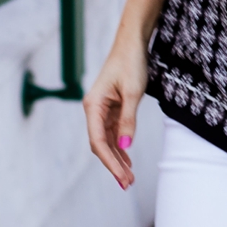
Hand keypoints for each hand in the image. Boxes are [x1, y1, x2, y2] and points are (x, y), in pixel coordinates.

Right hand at [83, 39, 147, 189]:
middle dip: (113, 166)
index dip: (110, 162)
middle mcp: (94, 110)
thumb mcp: (133, 92)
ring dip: (117, 159)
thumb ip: (128, 120)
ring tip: (128, 178)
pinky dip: (120, 147)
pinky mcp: (111, 108)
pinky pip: (113, 132)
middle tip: (127, 184)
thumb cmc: (131, 63)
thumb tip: (125, 147)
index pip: (98, 142)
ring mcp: (102, 110)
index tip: (122, 178)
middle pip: (101, 145)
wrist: (132, 42)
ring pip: (107, 141)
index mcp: (93, 106)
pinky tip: (127, 161)